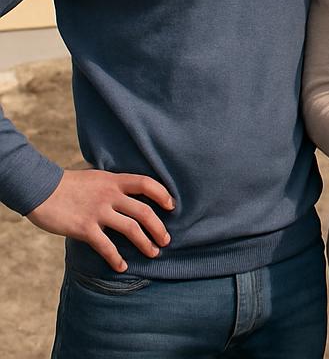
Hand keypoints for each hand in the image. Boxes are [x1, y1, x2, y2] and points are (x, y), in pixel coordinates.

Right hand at [27, 169, 174, 271]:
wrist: (40, 189)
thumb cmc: (68, 184)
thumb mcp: (96, 177)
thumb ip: (112, 185)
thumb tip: (127, 191)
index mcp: (114, 180)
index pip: (147, 183)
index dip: (163, 194)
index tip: (171, 206)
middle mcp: (110, 195)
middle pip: (144, 211)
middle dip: (158, 227)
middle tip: (166, 240)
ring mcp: (98, 212)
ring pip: (131, 228)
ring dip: (145, 243)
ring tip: (153, 253)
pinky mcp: (84, 228)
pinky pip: (106, 246)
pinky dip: (116, 258)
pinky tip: (122, 267)